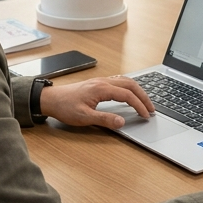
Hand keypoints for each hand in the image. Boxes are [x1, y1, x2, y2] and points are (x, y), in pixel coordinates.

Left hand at [38, 77, 154, 128]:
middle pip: (130, 85)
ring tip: (145, 102)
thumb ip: (105, 119)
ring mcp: (100, 81)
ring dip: (137, 91)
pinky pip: (119, 81)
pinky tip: (130, 93)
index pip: (127, 95)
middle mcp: (103, 82)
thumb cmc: (65, 107)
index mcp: (101, 89)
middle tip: (152, 109)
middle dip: (143, 96)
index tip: (146, 115)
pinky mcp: (97, 83)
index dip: (139, 105)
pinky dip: (129, 87)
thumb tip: (122, 122)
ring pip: (125, 81)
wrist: (51, 99)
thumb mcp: (84, 117)